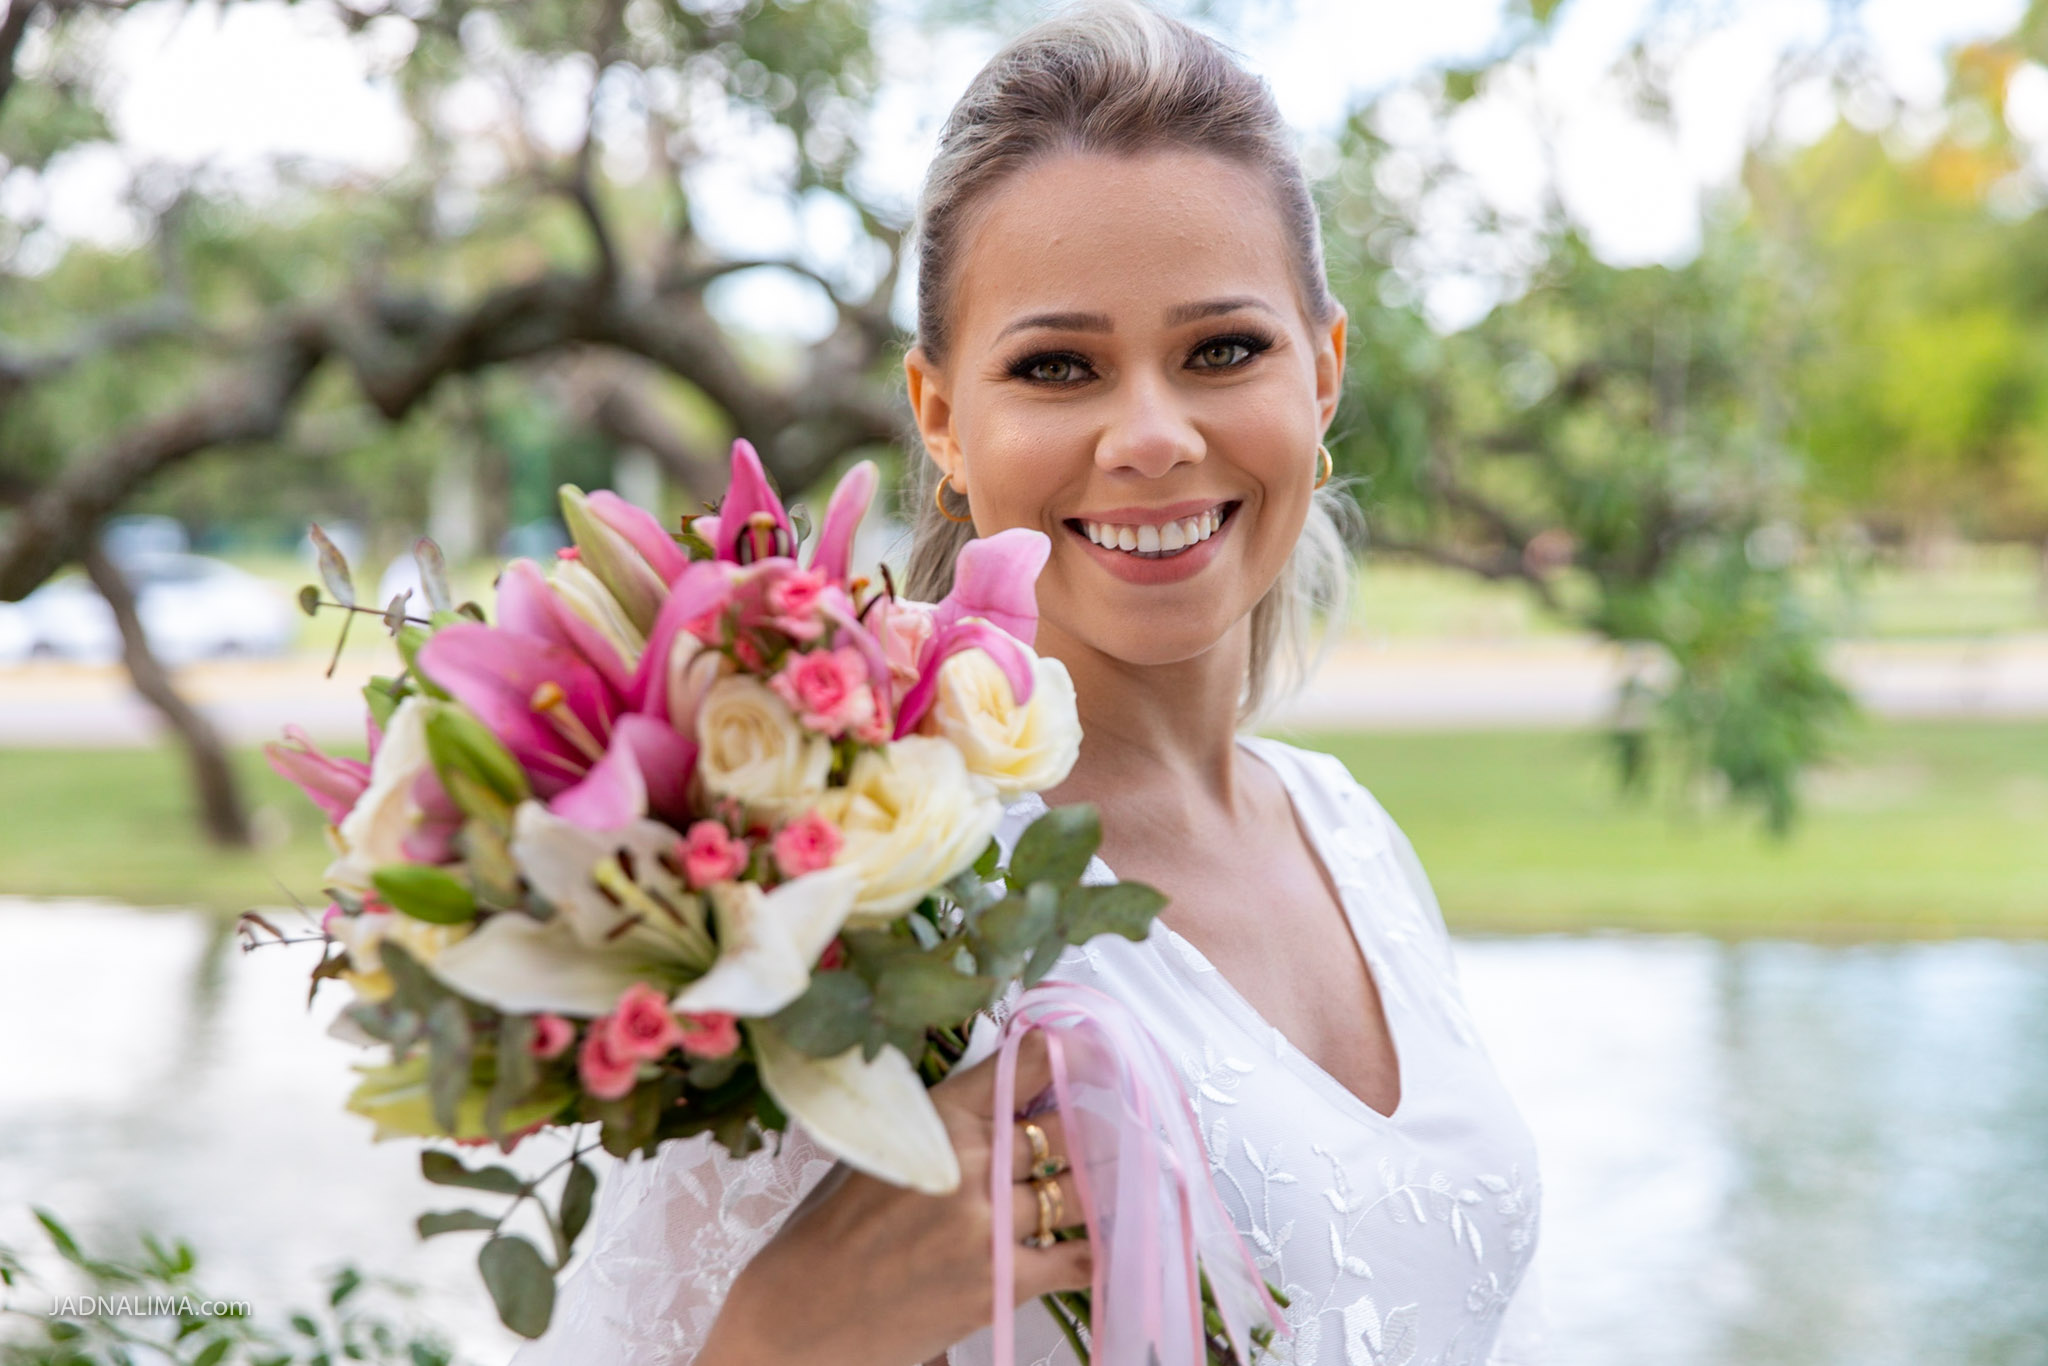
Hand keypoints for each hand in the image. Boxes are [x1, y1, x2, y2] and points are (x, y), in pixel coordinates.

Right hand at [697, 1033, 1091, 1365]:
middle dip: (1091, 1128)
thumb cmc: (834, 1231)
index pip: (1026, 1065)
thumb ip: (949, 1123)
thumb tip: (1015, 1095)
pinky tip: (1097, 1239)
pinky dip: (1094, 1247)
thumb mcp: (884, 1149)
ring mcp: (989, 1224)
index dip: (1069, 1057)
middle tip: (1108, 1128)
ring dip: (1097, 1185)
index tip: (1094, 1060)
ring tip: (1105, 1181)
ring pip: (1079, 1190)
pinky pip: (1076, 1256)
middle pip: (1066, 1127)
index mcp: (938, 1118)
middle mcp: (971, 1162)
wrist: (803, 1316)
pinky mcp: (1001, 1281)